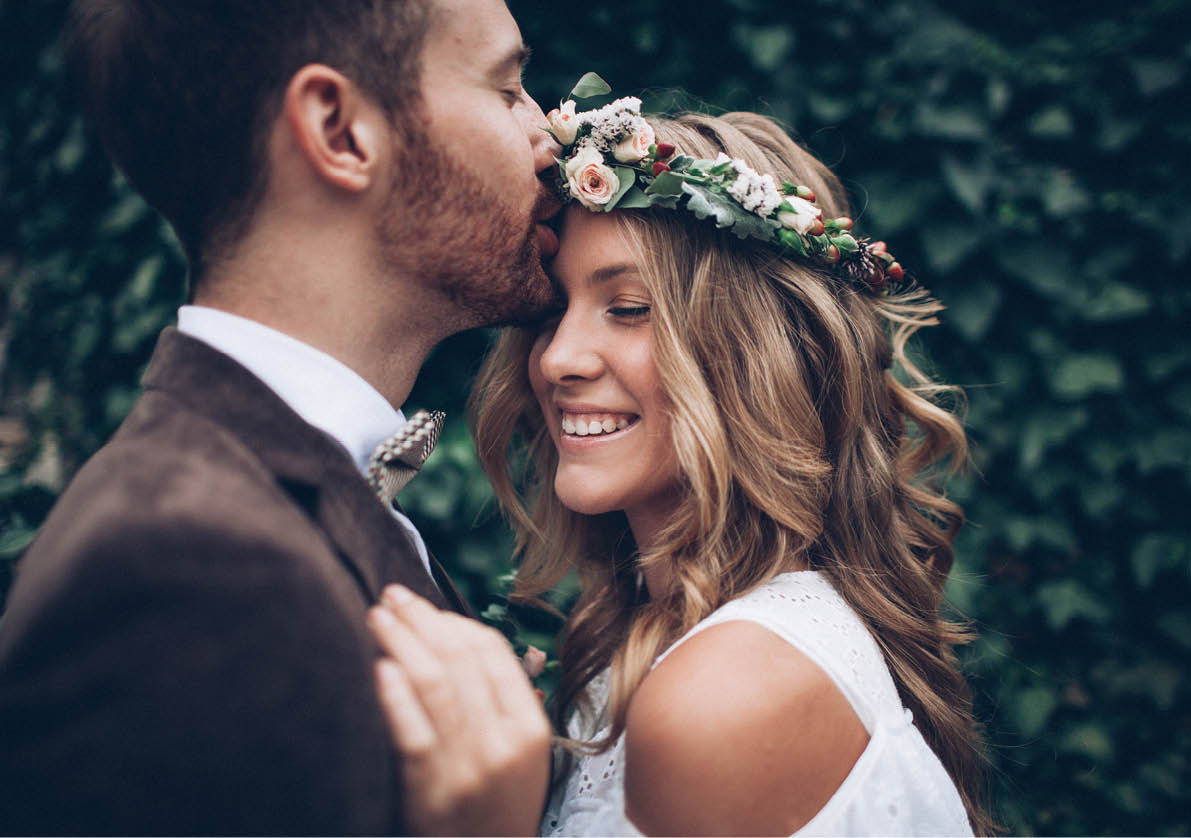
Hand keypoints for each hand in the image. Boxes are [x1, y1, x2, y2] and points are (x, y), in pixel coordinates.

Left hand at [368, 585, 551, 835]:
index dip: (454, 622)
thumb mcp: (522, 755)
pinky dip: (395, 695)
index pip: (492, 653)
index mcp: (528, 727)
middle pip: (459, 660)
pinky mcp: (431, 790)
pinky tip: (380, 667)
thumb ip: (504, 699)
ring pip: (434, 685)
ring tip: (378, 618)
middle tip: (392, 595)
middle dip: (422, 619)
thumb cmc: (497, 808)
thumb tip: (465, 638)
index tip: (425, 607)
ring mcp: (467, 767)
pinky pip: (412, 732)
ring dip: (402, 642)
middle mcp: (501, 742)